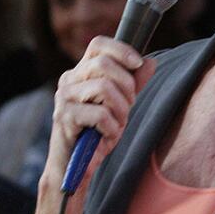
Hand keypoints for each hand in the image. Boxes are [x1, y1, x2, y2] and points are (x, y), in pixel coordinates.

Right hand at [42, 36, 155, 191]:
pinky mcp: (64, 117)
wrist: (76, 168)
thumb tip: (150, 62)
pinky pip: (99, 114)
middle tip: (127, 108)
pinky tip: (105, 137)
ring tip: (116, 125)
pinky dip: (111, 128)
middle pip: (103, 64)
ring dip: (120, 110)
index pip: (98, 44)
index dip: (121, 49)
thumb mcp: (121, 107)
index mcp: (81, 73)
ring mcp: (64, 98)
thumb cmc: (97, 135)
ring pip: (103, 88)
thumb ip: (133, 85)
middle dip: (126, 87)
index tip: (138, 63)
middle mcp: (69, 80)